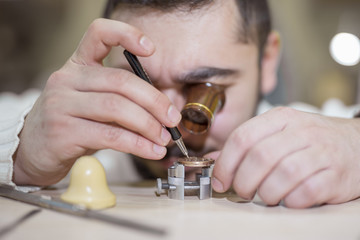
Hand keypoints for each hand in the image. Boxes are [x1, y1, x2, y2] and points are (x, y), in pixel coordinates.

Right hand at [13, 18, 180, 185]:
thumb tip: (163, 111)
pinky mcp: (64, 132)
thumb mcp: (94, 103)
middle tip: (173, 119)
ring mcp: (62, 105)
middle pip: (120, 81)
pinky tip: (151, 150)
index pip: (99, 34)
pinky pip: (110, 136)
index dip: (126, 34)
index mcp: (77, 65)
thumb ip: (123, 100)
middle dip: (155, 101)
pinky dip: (137, 144)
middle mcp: (67, 79)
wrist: (33, 149)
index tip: (151, 49)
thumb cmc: (71, 123)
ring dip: (148, 125)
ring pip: (116, 108)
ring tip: (164, 138)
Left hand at [211, 107, 359, 207]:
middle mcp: (301, 131)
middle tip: (243, 192)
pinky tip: (289, 198)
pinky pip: (306, 193)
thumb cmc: (311, 140)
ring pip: (282, 175)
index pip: (243, 137)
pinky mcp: (336, 175)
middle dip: (244, 182)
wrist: (357, 144)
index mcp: (281, 118)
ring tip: (266, 196)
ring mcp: (321, 152)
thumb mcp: (278, 132)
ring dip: (267, 193)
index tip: (220, 180)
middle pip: (259, 157)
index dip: (225, 163)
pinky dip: (291, 201)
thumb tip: (214, 160)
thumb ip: (247, 145)